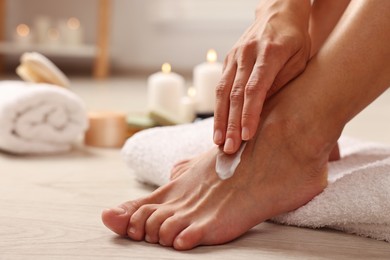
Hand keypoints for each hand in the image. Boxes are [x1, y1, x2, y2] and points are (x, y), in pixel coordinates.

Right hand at [214, 0, 311, 153]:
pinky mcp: (228, 60)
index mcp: (270, 53)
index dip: (250, 113)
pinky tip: (219, 125)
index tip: (247, 135)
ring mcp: (235, 56)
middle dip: (231, 123)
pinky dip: (219, 108)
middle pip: (235, 93)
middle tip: (229, 148)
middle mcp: (248, 54)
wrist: (279, 11)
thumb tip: (267, 113)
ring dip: (220, 119)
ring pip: (222, 91)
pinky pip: (220, 86)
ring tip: (218, 141)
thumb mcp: (299, 60)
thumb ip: (282, 83)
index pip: (255, 88)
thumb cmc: (295, 39)